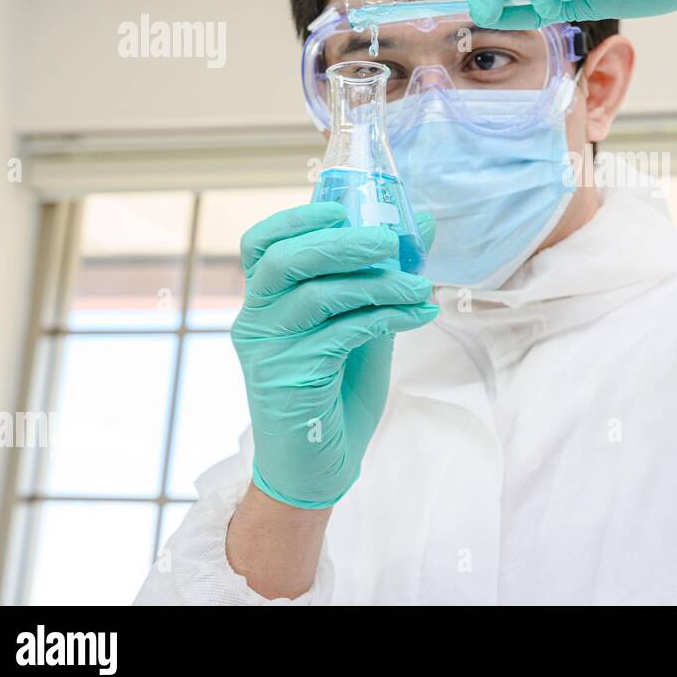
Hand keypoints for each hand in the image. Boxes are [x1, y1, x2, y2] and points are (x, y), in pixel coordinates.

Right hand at [231, 202, 438, 507]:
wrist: (317, 467)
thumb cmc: (337, 391)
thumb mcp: (361, 324)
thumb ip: (381, 278)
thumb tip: (420, 223)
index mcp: (265, 301)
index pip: (260, 244)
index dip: (297, 218)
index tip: (342, 209)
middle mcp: (255, 320)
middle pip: (286, 260)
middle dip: (344, 243)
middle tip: (392, 241)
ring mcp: (267, 351)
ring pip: (317, 295)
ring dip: (379, 283)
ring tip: (421, 287)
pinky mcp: (287, 379)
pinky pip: (342, 333)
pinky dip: (388, 316)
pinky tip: (420, 315)